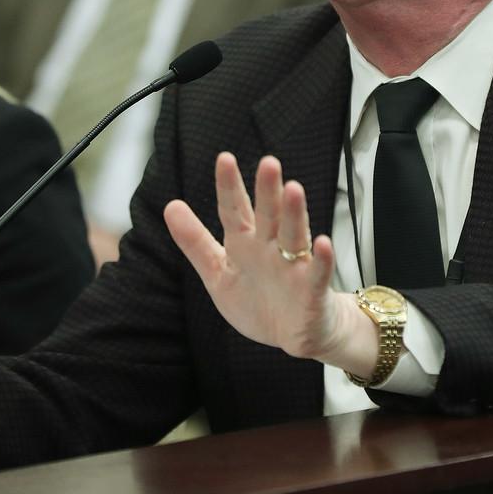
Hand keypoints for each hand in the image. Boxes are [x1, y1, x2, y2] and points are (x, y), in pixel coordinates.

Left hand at [164, 153, 377, 377]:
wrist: (294, 334)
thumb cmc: (258, 301)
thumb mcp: (218, 273)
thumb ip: (195, 242)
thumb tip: (170, 206)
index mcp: (245, 243)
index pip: (235, 210)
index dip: (229, 186)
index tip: (225, 159)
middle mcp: (270, 248)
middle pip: (268, 215)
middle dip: (267, 190)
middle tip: (268, 163)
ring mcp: (293, 267)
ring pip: (294, 235)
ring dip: (295, 213)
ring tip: (293, 190)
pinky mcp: (312, 290)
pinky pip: (318, 272)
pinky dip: (322, 259)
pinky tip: (322, 243)